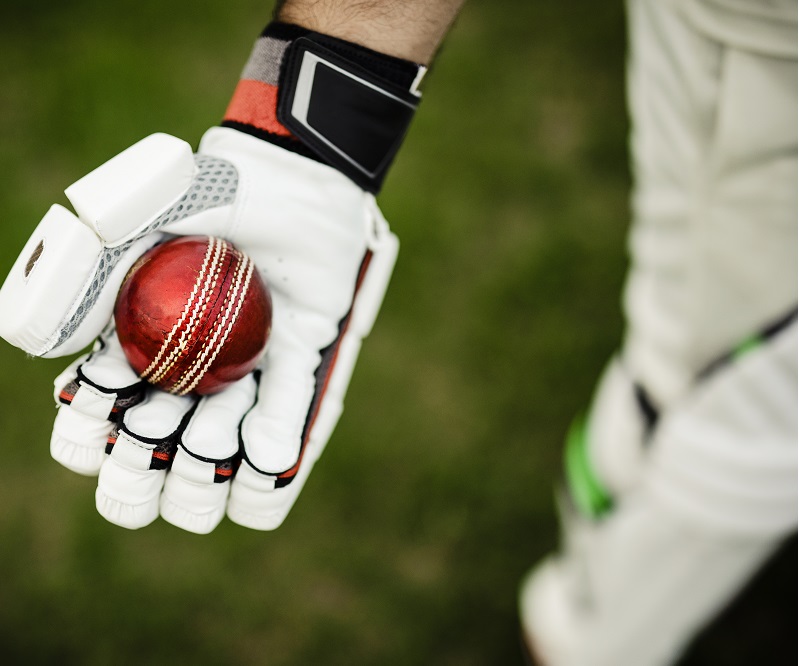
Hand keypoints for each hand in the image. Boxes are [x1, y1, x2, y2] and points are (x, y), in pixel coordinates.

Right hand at [0, 127, 397, 532]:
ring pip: (213, 477)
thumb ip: (76, 277)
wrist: (290, 181)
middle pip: (146, 474)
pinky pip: (288, 442)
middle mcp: (186, 387)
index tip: (104, 400)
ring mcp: (245, 390)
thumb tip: (39, 351)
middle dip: (138, 478)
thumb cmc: (206, 194)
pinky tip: (266, 463)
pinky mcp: (302, 381)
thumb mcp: (127, 220)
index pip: (94, 435)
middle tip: (155, 428)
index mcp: (134, 359)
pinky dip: (274, 465)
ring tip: (212, 437)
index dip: (88, 442)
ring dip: (203, 478)